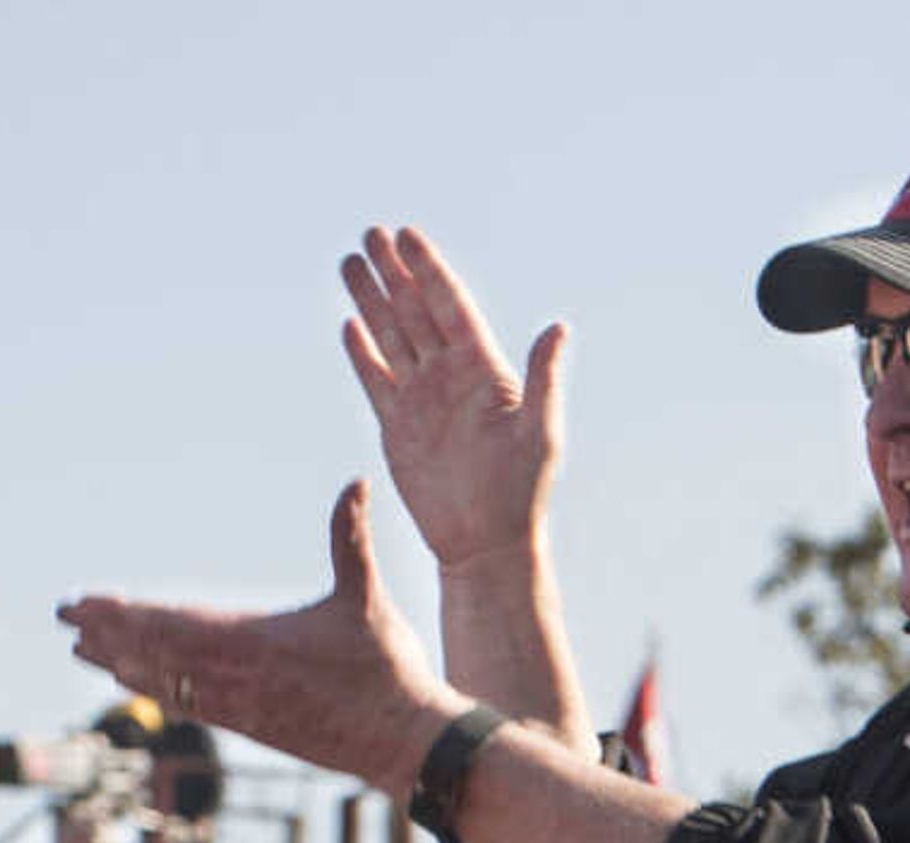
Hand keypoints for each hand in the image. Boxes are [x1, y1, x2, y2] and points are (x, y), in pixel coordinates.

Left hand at [58, 485, 455, 799]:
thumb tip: (356, 481)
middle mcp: (234, 679)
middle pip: (153, 653)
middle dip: (106, 632)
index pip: (168, 624)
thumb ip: (352, 539)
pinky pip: (189, 705)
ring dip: (121, 662)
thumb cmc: (389, 670)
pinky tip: (137, 683)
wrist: (405, 744)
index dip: (121, 612)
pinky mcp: (251, 727)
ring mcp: (239, 707)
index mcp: (253, 644)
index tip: (82, 603)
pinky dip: (156, 689)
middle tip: (63, 616)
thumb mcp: (369, 597)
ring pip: (164, 682)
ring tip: (83, 648)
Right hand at [338, 227, 562, 575]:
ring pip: (392, 338)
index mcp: (483, 368)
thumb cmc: (520, 490)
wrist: (485, 541)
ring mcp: (422, 400)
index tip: (408, 235)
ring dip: (372, 301)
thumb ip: (542, 377)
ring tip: (350, 263)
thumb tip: (558, 327)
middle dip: (394, 273)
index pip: (450, 306)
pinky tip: (350, 325)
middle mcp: (450, 376)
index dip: (429, 269)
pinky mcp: (398, 428)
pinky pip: (376, 381)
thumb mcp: (538, 431)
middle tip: (372, 233)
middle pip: (416, 312)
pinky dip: (363, 354)